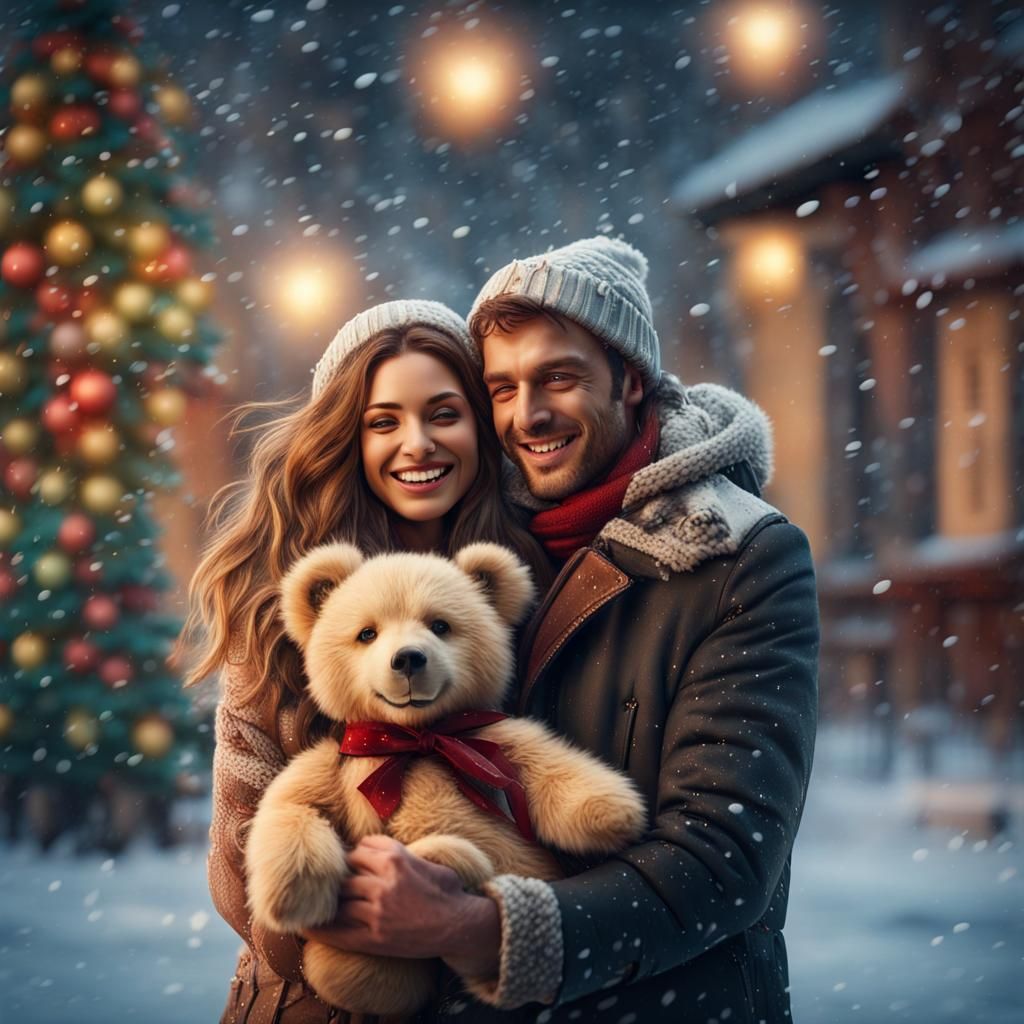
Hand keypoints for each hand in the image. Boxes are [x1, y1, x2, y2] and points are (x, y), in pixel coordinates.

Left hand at [300, 835, 500, 977]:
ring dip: (331, 901)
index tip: (352, 861)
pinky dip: (321, 929)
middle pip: (346, 873)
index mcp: (397, 858)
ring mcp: (378, 911)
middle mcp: (384, 882)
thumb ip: (399, 852)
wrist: (460, 926)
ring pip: (340, 900)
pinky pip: (339, 932)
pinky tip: (306, 926)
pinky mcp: (375, 937)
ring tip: (317, 902)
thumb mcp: (426, 861)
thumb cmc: (446, 891)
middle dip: (341, 877)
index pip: (361, 848)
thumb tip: (371, 847)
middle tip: (334, 882)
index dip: (355, 855)